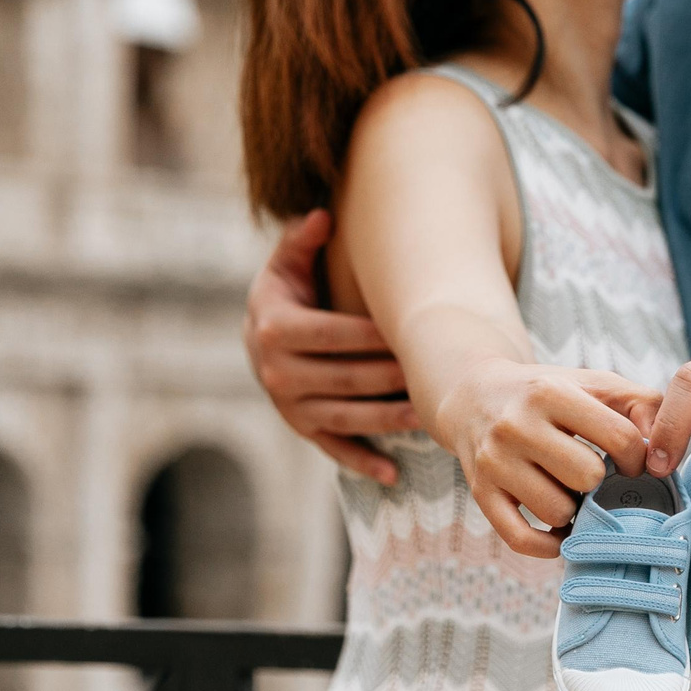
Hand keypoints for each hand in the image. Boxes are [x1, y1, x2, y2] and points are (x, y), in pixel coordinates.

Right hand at [245, 210, 418, 482]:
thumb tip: (321, 216)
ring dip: (386, 419)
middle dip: (388, 378)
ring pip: (345, 415)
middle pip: (343, 378)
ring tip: (427, 414)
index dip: (368, 336)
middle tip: (432, 373)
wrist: (258, 331)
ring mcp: (290, 407)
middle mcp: (276, 373)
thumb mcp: (290, 261)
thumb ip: (304, 239)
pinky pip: (334, 448)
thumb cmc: (289, 290)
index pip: (329, 335)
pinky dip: (363, 462)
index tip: (407, 334)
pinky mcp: (303, 429)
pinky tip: (394, 474)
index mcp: (274, 329)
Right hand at [438, 362, 659, 556]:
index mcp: (551, 393)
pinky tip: (559, 530)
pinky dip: (548, 544)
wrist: (475, 397)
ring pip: (557, 511)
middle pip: (588, 477)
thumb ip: (644, 405)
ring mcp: (494, 462)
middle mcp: (516, 425)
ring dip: (573, 509)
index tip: (628, 460)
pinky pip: (521, 539)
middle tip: (594, 475)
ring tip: (569, 490)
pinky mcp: (481, 493)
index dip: (637, 457)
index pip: (620, 438)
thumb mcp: (596, 383)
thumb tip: (661, 452)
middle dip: (600, 482)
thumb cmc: (550, 394)